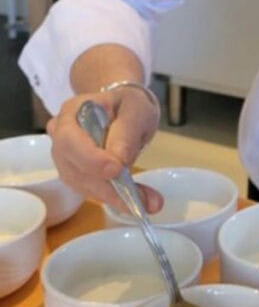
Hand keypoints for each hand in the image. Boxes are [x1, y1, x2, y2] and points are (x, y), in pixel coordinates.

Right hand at [46, 86, 161, 211]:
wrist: (124, 110)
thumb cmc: (129, 105)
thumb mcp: (136, 109)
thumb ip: (127, 130)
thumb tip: (119, 159)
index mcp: (71, 112)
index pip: (70, 139)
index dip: (89, 158)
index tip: (116, 170)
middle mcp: (60, 137)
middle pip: (74, 167)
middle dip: (107, 186)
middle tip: (141, 199)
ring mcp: (66, 159)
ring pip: (83, 185)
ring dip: (115, 197)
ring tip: (149, 202)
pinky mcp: (77, 175)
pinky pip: (92, 191)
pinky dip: (115, 198)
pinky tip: (138, 201)